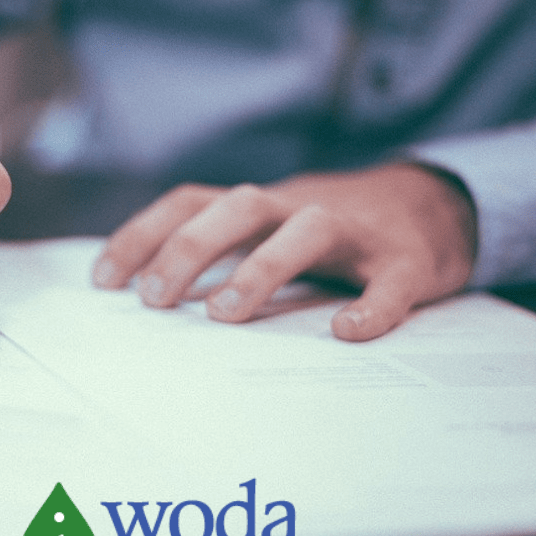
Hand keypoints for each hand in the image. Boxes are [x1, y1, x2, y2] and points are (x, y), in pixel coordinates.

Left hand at [92, 164, 476, 340]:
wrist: (431, 207)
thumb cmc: (327, 231)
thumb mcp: (266, 229)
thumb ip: (219, 250)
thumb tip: (146, 296)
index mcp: (259, 206)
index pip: (189, 203)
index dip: (142, 235)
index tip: (103, 281)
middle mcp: (299, 207)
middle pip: (239, 206)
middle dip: (189, 247)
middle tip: (154, 300)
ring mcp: (356, 230)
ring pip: (308, 229)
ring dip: (262, 267)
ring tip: (223, 314)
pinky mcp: (407, 260)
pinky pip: (392, 281)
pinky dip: (372, 306)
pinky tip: (347, 332)